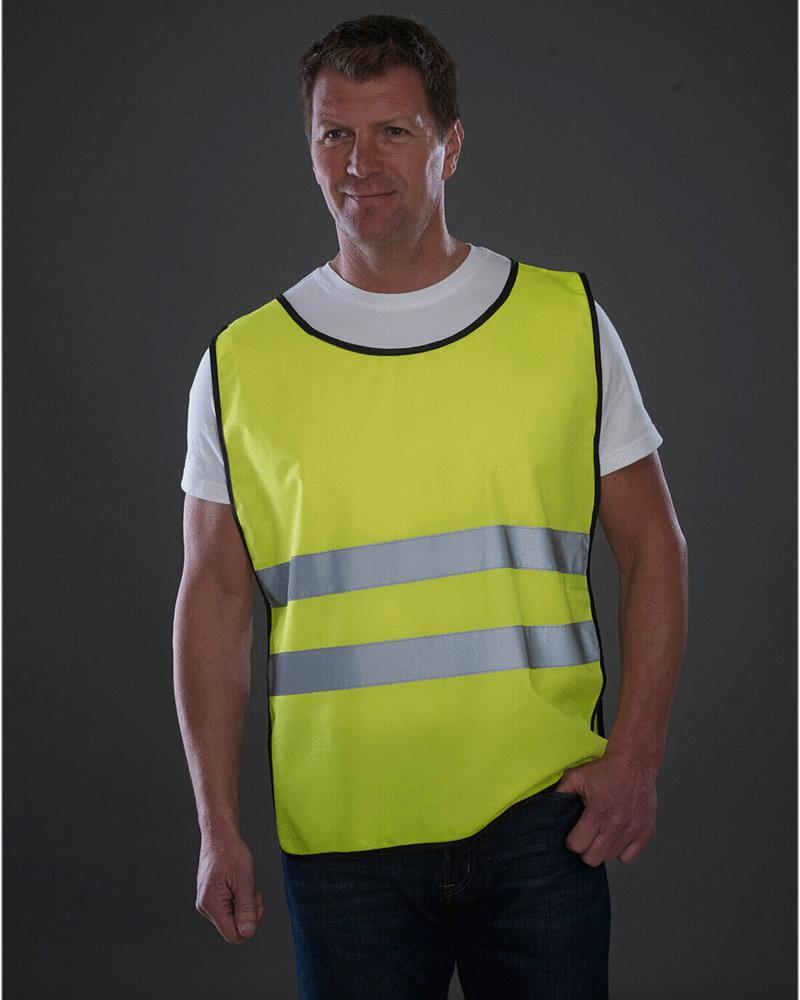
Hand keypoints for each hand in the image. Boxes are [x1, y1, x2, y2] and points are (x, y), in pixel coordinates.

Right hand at [196, 828, 264, 942]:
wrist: (219, 836)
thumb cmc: (231, 853)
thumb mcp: (244, 880)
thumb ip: (246, 909)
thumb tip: (247, 933)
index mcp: (211, 905)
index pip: (233, 935)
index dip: (250, 924)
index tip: (257, 903)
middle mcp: (205, 907)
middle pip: (233, 928)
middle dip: (249, 914)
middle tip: (255, 893)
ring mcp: (206, 903)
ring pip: (231, 919)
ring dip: (244, 906)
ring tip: (246, 886)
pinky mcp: (210, 898)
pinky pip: (228, 909)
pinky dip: (238, 900)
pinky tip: (239, 886)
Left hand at [554, 751, 657, 866]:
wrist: (635, 762)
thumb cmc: (605, 769)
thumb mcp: (576, 776)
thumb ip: (560, 793)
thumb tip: (546, 807)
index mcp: (598, 813)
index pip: (577, 846)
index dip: (572, 841)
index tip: (574, 833)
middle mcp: (616, 825)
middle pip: (593, 859)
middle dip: (585, 849)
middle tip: (587, 835)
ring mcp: (633, 830)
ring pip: (610, 857)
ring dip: (603, 848)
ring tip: (602, 831)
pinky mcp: (646, 832)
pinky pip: (629, 857)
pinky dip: (622, 850)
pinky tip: (617, 835)